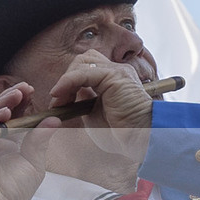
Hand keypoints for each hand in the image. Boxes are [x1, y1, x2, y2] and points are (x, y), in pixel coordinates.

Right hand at [0, 85, 60, 199]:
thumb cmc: (13, 194)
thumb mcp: (33, 165)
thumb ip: (40, 141)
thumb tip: (53, 119)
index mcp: (7, 144)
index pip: (14, 119)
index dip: (23, 105)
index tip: (35, 92)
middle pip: (1, 115)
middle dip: (13, 99)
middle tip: (26, 87)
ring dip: (3, 104)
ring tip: (17, 94)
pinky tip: (4, 112)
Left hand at [41, 51, 156, 132]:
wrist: (141, 139)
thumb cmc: (122, 134)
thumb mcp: (94, 116)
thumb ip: (83, 101)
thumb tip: (70, 92)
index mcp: (115, 79)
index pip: (87, 67)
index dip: (69, 82)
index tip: (60, 103)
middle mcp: (118, 71)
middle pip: (84, 60)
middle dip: (67, 77)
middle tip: (58, 102)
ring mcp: (118, 71)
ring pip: (82, 62)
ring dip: (66, 79)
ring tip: (60, 100)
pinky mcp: (115, 76)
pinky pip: (84, 72)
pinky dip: (68, 81)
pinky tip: (60, 94)